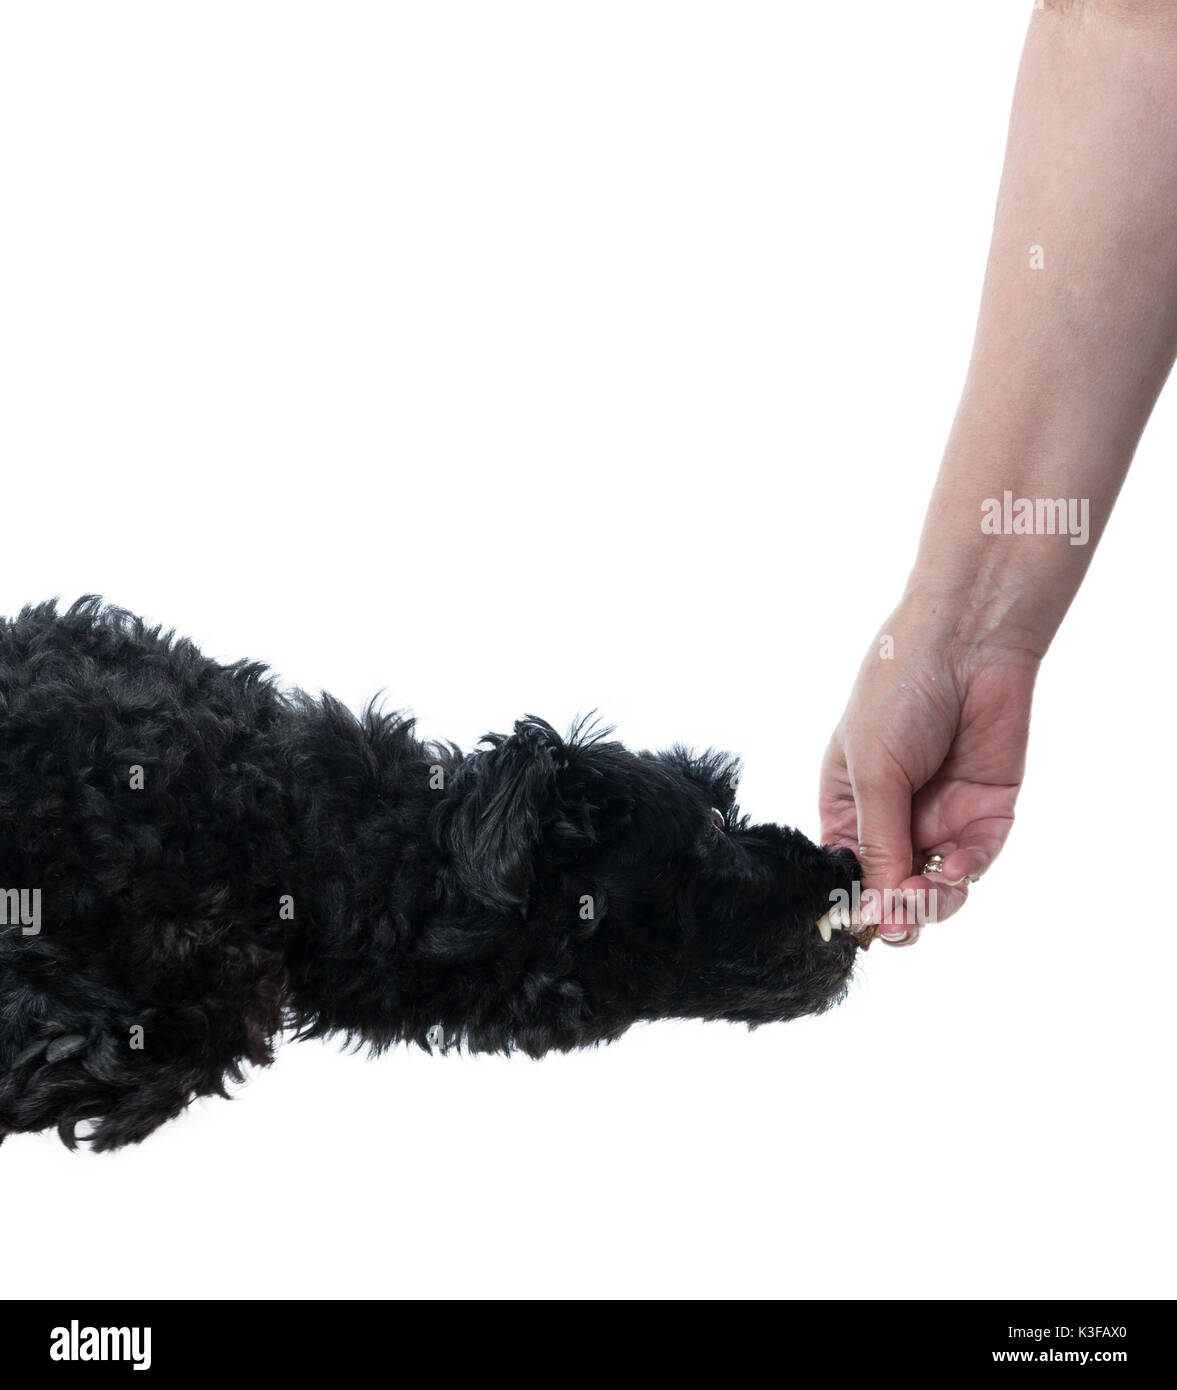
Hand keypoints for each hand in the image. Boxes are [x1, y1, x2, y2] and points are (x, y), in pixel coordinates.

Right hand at [819, 599, 1038, 945]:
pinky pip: (977, 859)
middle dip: (899, 908)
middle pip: (893, 888)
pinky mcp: (985, 810)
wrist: (966, 645)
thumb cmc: (896, 694)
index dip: (855, 903)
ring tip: (931, 889)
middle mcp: (893, 817)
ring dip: (934, 898)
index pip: (847, 873)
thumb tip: (876, 910)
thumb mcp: (873, 773)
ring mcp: (939, 814)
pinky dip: (967, 871)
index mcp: (848, 806)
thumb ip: (877, 843)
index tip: (865, 923)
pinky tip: (957, 865)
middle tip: (904, 915)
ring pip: (937, 885)